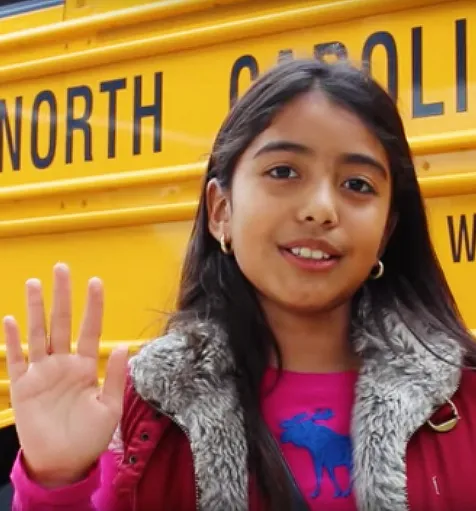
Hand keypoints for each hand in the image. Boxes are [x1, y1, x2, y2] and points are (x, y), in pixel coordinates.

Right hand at [4, 263, 128, 486]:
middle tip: (62, 268)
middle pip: (62, 322)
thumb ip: (113, 377)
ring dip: (35, 308)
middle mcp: (63, 364)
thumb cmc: (89, 437)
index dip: (93, 307)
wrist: (63, 463)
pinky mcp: (23, 386)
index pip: (90, 329)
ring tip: (34, 283)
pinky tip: (11, 319)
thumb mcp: (109, 408)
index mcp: (85, 367)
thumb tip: (122, 347)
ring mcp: (42, 372)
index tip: (96, 282)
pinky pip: (18, 358)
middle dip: (62, 296)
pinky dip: (13, 340)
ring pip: (38, 333)